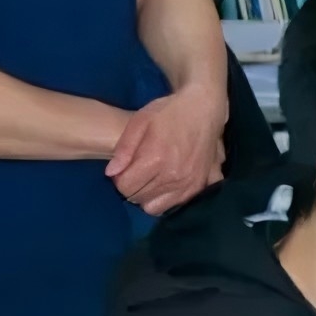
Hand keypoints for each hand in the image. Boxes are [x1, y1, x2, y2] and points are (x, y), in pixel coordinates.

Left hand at [108, 86, 226, 216]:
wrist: (204, 108)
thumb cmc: (169, 112)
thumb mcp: (140, 121)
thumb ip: (124, 148)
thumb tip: (111, 173)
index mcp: (155, 159)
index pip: (125, 187)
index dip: (120, 178)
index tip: (125, 168)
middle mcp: (173, 176)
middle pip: (139, 198)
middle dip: (133, 187)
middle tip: (138, 171)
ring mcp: (189, 183)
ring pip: (156, 207)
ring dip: (149, 195)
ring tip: (152, 179)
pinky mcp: (200, 186)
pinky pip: (176, 205)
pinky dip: (168, 198)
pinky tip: (168, 183)